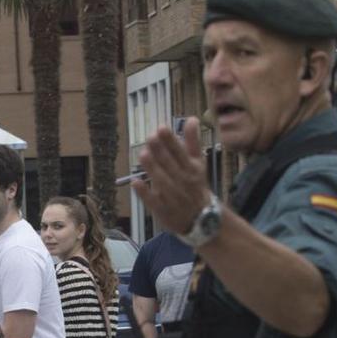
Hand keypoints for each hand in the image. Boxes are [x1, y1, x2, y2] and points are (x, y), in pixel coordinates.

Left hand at [133, 117, 211, 234]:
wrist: (201, 218)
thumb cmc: (195, 185)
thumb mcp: (198, 163)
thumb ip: (193, 142)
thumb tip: (191, 118)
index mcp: (191, 168)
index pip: (180, 152)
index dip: (170, 140)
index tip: (161, 128)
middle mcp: (183, 181)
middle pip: (170, 165)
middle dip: (160, 151)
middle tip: (150, 137)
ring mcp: (172, 197)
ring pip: (161, 181)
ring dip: (152, 168)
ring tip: (143, 154)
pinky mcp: (163, 210)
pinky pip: (153, 201)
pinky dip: (144, 192)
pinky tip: (136, 182)